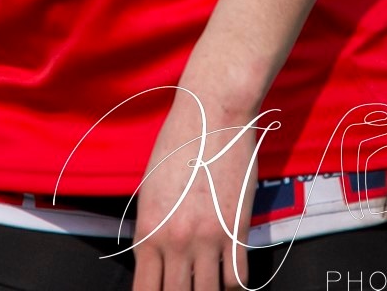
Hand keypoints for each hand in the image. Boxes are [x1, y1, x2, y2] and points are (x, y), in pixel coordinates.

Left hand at [131, 90, 257, 290]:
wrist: (211, 114)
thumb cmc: (177, 143)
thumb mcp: (150, 188)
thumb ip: (152, 228)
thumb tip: (155, 260)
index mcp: (148, 230)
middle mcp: (176, 241)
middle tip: (187, 286)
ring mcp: (208, 238)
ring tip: (207, 283)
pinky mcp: (237, 230)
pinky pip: (237, 279)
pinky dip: (234, 284)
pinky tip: (229, 274)